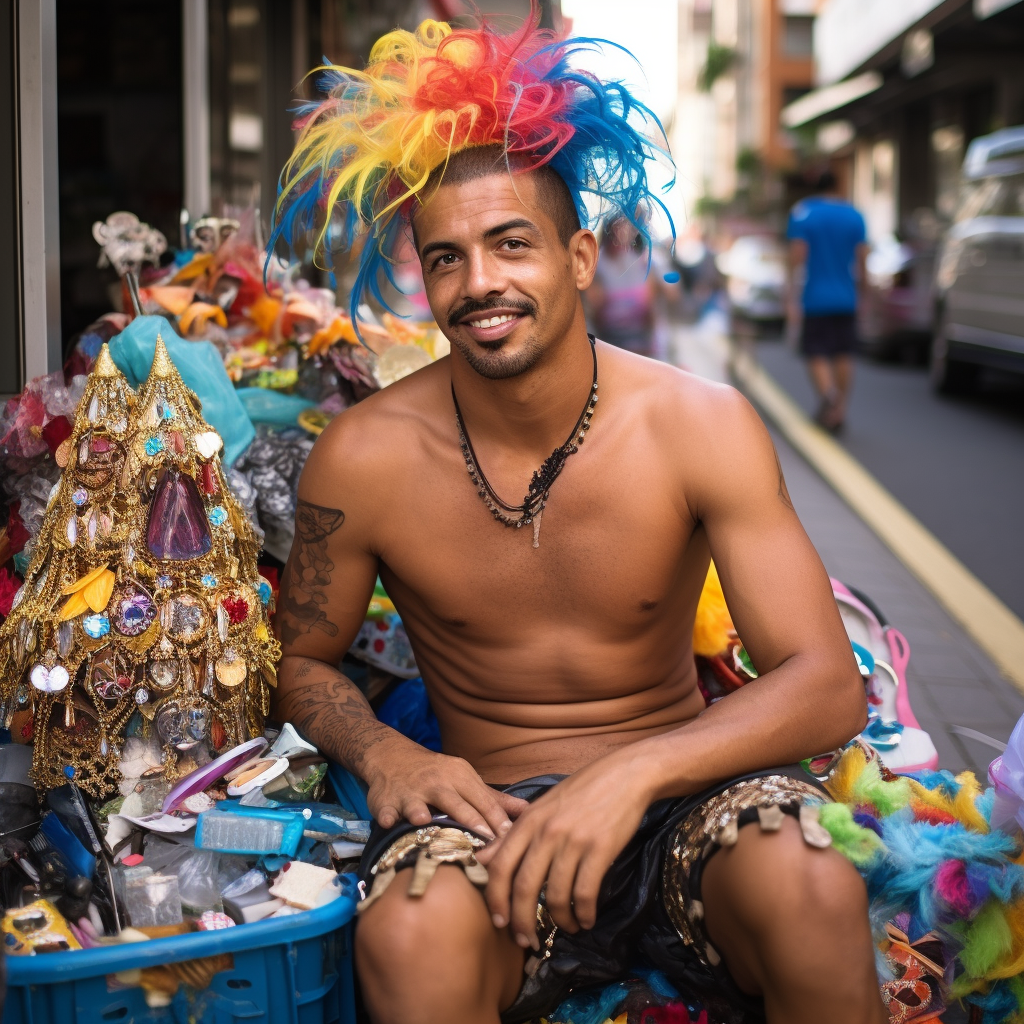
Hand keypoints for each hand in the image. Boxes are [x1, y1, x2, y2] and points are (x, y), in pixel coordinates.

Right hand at [364, 736, 526, 839]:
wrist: (393, 757)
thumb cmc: (437, 775)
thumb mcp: (466, 780)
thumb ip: (495, 800)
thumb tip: (529, 812)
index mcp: (460, 776)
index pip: (483, 801)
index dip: (497, 820)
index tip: (511, 839)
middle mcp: (436, 782)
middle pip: (455, 803)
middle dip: (470, 820)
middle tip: (485, 841)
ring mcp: (410, 791)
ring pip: (418, 804)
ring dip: (421, 813)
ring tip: (426, 821)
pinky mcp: (386, 799)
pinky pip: (386, 808)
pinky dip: (387, 815)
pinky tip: (389, 822)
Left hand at [476, 753, 652, 948]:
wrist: (624, 775)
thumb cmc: (582, 791)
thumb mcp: (542, 806)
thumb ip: (514, 834)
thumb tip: (483, 859)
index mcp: (529, 821)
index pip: (501, 866)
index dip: (496, 898)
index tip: (499, 921)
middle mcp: (546, 832)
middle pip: (524, 887)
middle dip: (522, 921)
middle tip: (526, 941)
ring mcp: (573, 840)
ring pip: (557, 895)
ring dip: (561, 920)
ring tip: (568, 928)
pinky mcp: (600, 849)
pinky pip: (586, 892)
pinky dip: (585, 913)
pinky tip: (587, 920)